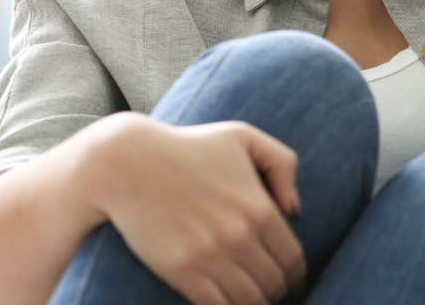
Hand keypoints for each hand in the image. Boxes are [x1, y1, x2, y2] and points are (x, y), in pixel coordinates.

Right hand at [81, 113, 306, 304]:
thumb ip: (282, 165)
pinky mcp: (179, 271)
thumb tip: (294, 210)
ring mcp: (208, 257)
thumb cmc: (188, 146)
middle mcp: (239, 237)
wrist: (127, 163)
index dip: (297, 275)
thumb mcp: (243, 137)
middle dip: (278, 292)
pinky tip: (227, 302)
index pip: (293, 259)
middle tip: (273, 292)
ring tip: (251, 299)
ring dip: (254, 304)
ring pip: (247, 301)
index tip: (292, 280)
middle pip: (273, 285)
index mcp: (260, 208)